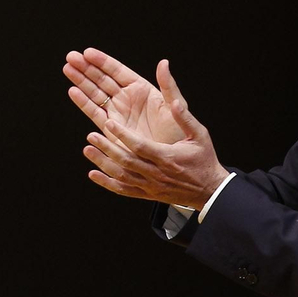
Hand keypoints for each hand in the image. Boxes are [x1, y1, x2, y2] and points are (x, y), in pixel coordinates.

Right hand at [64, 48, 181, 145]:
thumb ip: (168, 85)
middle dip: (86, 68)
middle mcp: (127, 99)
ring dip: (80, 81)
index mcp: (141, 89)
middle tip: (71, 57)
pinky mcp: (110, 129)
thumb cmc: (178, 133)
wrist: (172, 161)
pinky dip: (83, 102)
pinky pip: (94, 112)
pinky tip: (73, 91)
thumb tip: (163, 62)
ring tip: (67, 68)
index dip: (102, 61)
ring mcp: (117, 113)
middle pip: (102, 79)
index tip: (87, 53)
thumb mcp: (175, 106)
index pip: (117, 71)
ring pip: (95, 93)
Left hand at [78, 60, 228, 206]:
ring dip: (103, 163)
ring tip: (87, 150)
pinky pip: (123, 190)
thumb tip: (174, 101)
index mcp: (167, 157)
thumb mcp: (199, 135)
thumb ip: (184, 117)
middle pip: (126, 162)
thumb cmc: (204, 159)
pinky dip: (107, 183)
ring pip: (121, 176)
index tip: (109, 122)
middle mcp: (156, 173)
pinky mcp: (147, 195)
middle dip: (107, 148)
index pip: (140, 146)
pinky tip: (93, 173)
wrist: (210, 190)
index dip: (123, 135)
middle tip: (90, 136)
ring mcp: (150, 186)